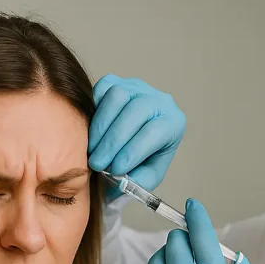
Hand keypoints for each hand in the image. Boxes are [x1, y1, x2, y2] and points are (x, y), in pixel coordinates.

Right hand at [88, 74, 185, 201]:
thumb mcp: (145, 178)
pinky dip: (94, 109)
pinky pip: (102, 88)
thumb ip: (137, 182)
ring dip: (101, 127)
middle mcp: (158, 100)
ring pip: (118, 96)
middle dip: (113, 141)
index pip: (154, 131)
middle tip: (97, 164)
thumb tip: (120, 180)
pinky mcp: (115, 82)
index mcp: (173, 123)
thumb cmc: (141, 163)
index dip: (133, 151)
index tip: (115, 170)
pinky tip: (91, 131)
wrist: (129, 149)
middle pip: (135, 112)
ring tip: (92, 150)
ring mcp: (136, 87)